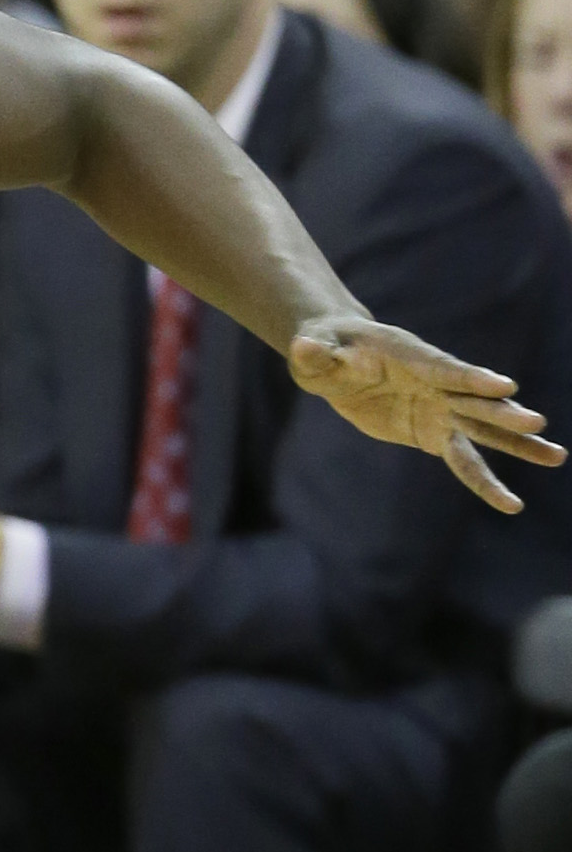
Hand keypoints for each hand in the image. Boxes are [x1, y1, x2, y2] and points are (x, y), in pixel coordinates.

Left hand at [288, 313, 563, 512]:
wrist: (337, 358)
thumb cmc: (326, 348)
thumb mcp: (315, 350)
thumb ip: (317, 355)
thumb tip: (304, 349)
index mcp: (413, 357)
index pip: (445, 368)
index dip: (472, 377)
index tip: (504, 386)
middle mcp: (436, 384)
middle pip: (473, 401)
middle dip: (501, 412)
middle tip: (536, 423)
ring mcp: (440, 409)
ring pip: (483, 431)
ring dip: (517, 444)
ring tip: (557, 456)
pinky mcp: (433, 434)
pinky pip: (463, 460)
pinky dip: (484, 481)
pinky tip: (511, 503)